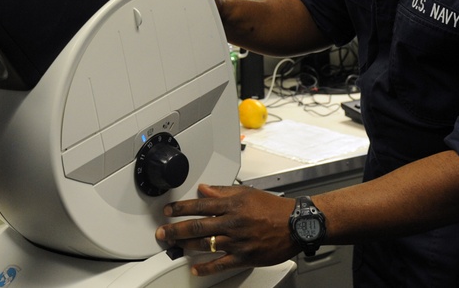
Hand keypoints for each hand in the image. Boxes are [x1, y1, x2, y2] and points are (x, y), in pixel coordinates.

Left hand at [155, 184, 298, 275]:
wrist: (296, 225)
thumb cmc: (274, 209)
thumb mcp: (247, 192)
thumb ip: (223, 192)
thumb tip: (204, 189)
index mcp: (233, 204)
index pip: (200, 205)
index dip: (181, 208)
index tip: (169, 211)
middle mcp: (233, 222)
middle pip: (198, 225)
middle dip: (176, 229)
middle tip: (162, 232)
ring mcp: (238, 241)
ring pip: (205, 244)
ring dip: (186, 245)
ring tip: (174, 246)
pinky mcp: (245, 257)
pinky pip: (221, 264)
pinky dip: (206, 267)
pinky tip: (195, 268)